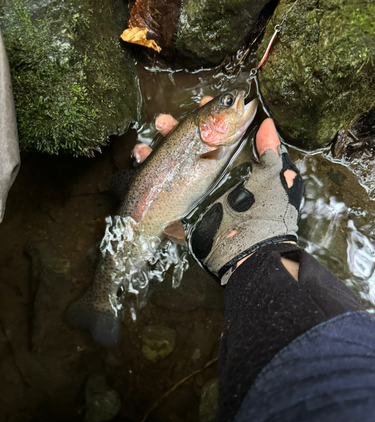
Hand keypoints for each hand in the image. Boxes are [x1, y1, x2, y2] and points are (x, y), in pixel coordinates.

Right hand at [132, 104, 303, 285]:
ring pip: (171, 168)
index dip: (207, 119)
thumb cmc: (267, 213)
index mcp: (234, 167)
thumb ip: (271, 151)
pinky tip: (139, 167)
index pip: (217, 137)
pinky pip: (162, 193)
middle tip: (161, 121)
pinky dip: (148, 180)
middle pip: (188, 149)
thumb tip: (268, 124)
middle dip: (174, 132)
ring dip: (156, 154)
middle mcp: (212, 178)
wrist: (249, 251)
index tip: (200, 103)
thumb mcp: (276, 177)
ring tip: (141, 147)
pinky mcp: (181, 212)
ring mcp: (195, 195)